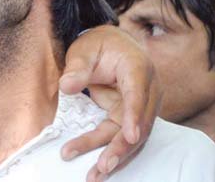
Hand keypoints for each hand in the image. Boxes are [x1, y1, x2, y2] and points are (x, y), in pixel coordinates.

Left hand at [58, 25, 160, 181]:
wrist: (109, 46)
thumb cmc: (99, 45)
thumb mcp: (84, 49)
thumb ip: (77, 67)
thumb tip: (67, 86)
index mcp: (137, 67)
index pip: (138, 93)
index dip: (134, 115)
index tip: (130, 135)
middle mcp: (147, 89)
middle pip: (139, 122)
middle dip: (121, 147)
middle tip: (103, 165)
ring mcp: (141, 105)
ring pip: (131, 136)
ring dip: (115, 156)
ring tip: (95, 175)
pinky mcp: (131, 116)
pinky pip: (122, 137)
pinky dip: (111, 153)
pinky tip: (98, 169)